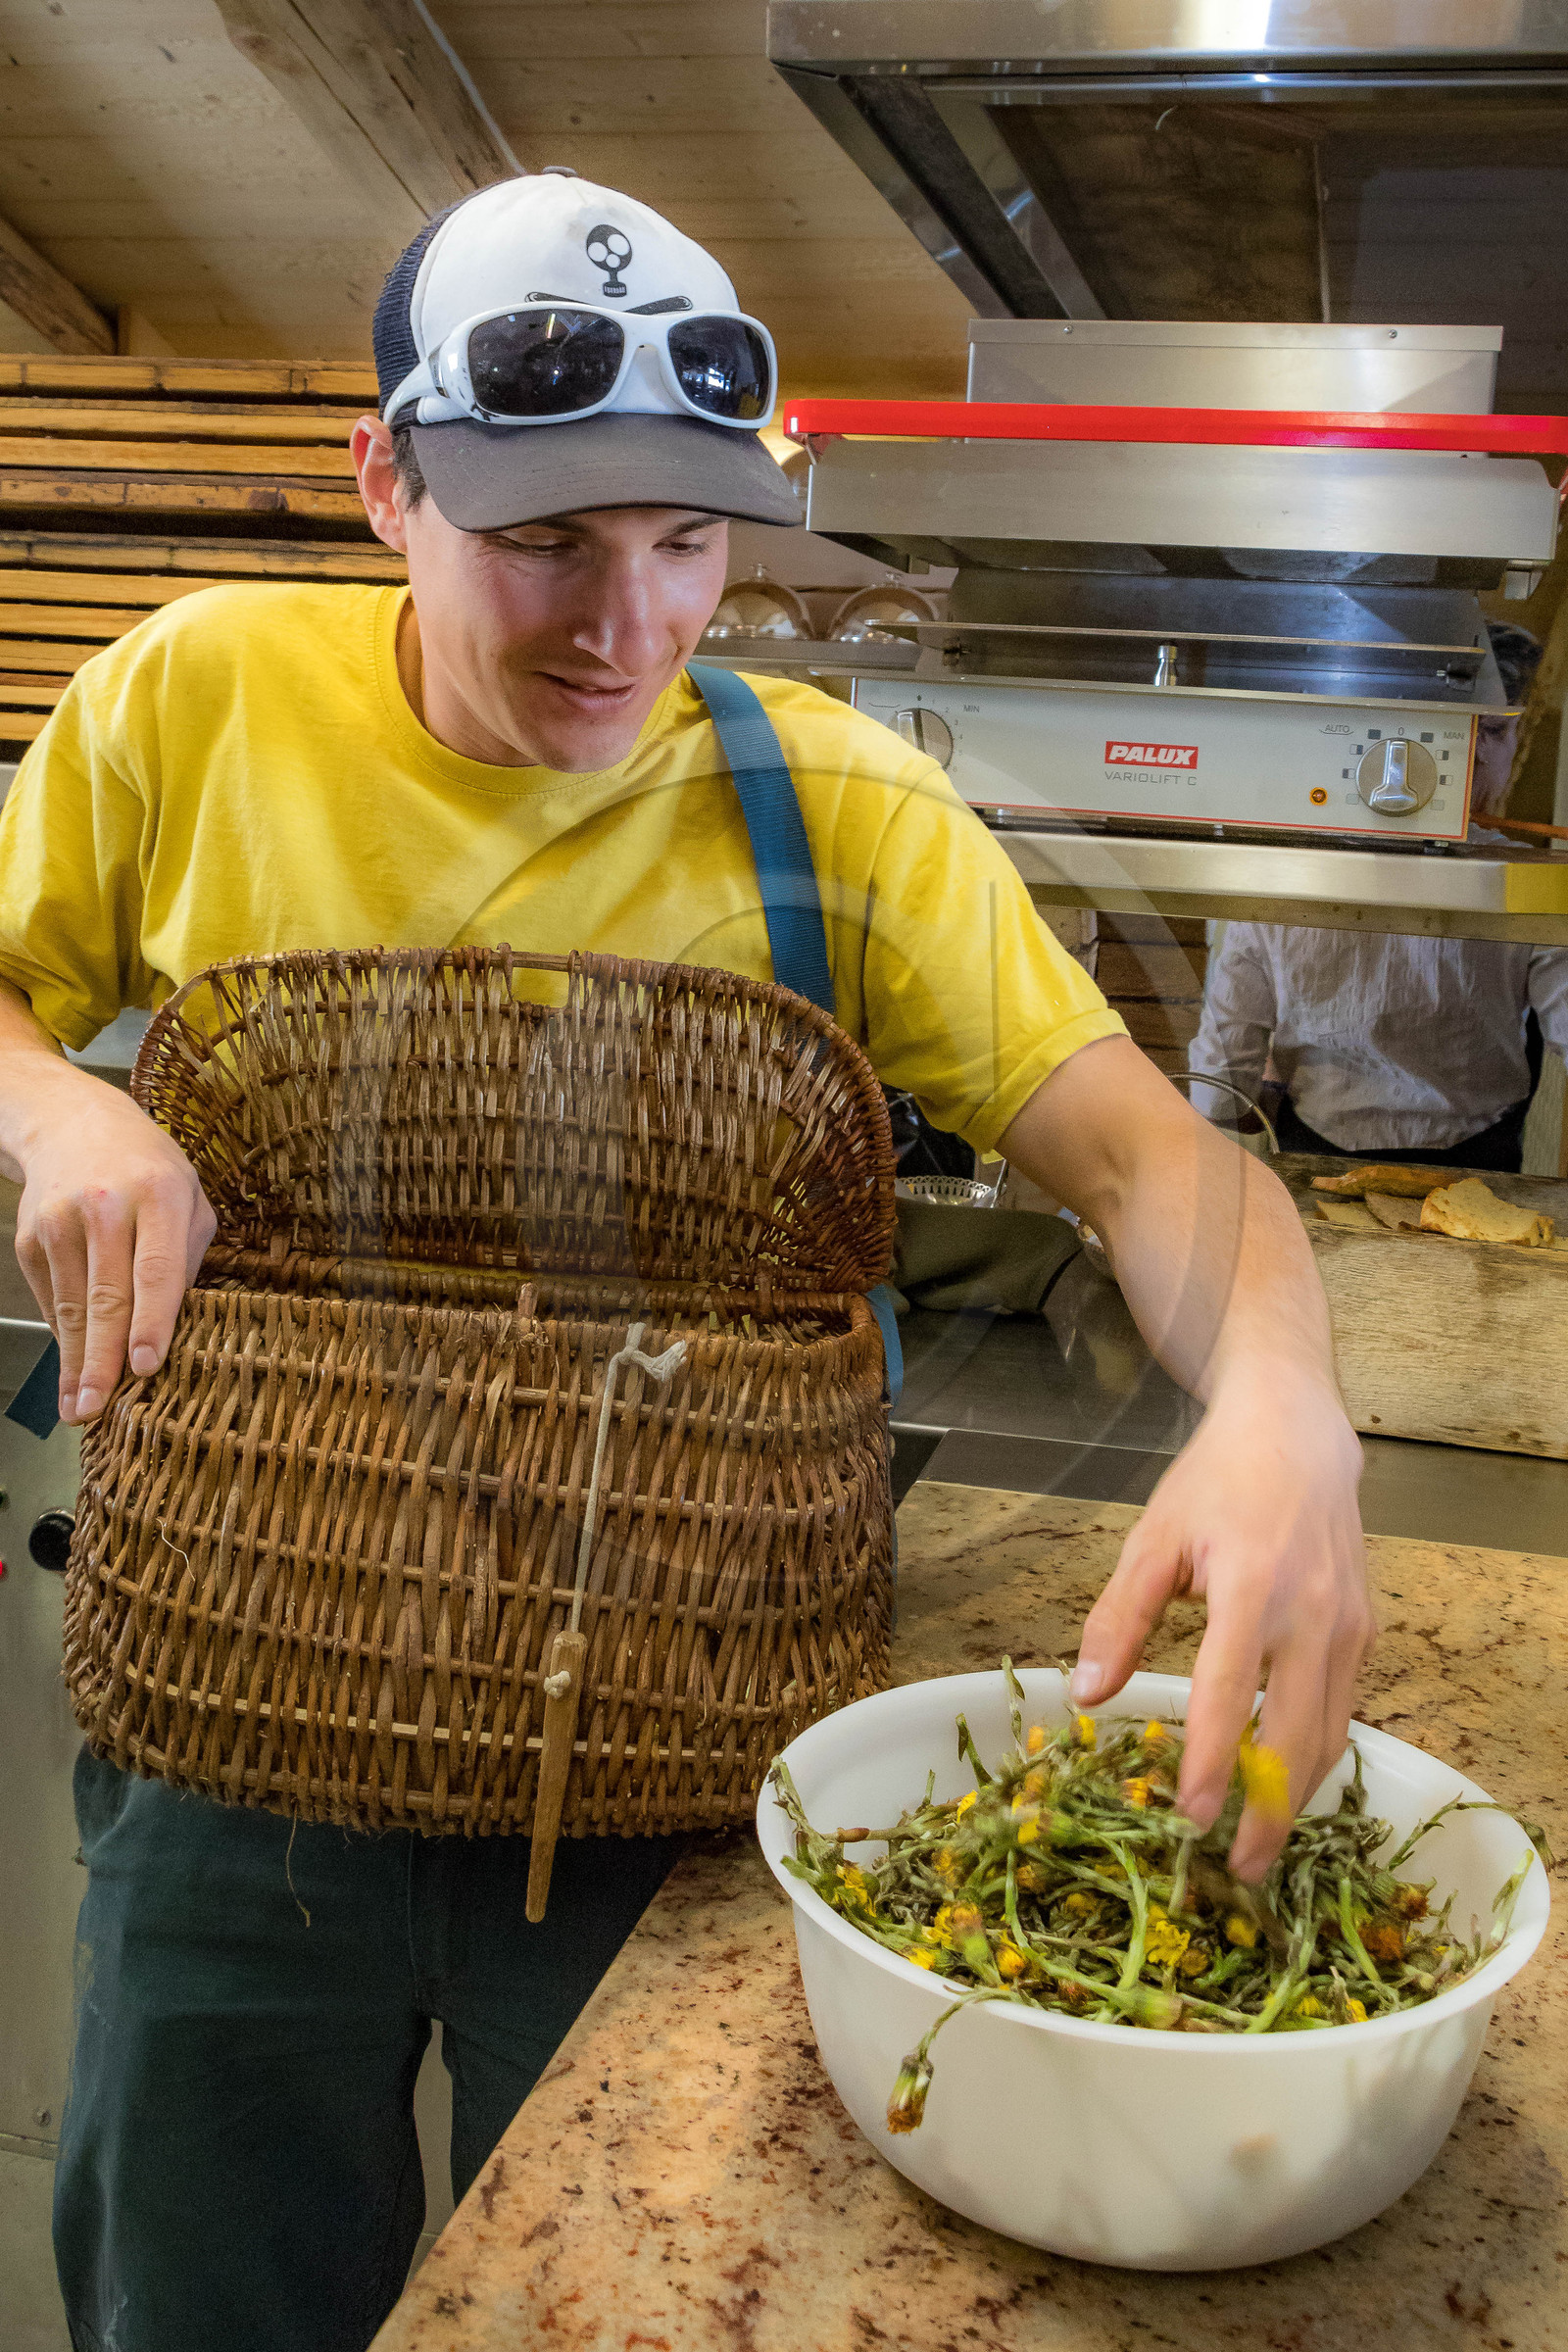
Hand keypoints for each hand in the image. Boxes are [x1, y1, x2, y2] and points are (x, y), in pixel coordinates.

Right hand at [14, 1070, 215, 1422]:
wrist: (72, 1125)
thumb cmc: (147, 1168)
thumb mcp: (189, 1197)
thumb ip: (188, 1256)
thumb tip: (178, 1324)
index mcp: (158, 1194)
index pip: (156, 1269)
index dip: (151, 1322)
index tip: (146, 1366)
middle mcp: (105, 1207)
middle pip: (106, 1296)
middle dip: (103, 1360)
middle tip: (101, 1408)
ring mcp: (60, 1223)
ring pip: (73, 1306)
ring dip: (76, 1363)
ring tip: (81, 1408)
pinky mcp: (31, 1239)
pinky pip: (53, 1299)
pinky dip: (65, 1337)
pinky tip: (74, 1368)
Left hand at [1068, 1363, 1373, 1879]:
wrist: (1299, 1434)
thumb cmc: (1217, 1484)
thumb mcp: (1152, 1540)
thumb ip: (1118, 1619)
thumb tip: (1086, 1695)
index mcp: (1251, 1588)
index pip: (1229, 1694)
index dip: (1211, 1763)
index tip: (1191, 1822)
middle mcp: (1310, 1615)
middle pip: (1294, 1736)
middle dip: (1267, 1812)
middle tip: (1234, 1870)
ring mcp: (1349, 1627)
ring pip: (1328, 1735)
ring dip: (1295, 1797)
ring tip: (1258, 1847)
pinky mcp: (1367, 1633)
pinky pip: (1343, 1710)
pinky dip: (1315, 1756)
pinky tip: (1283, 1785)